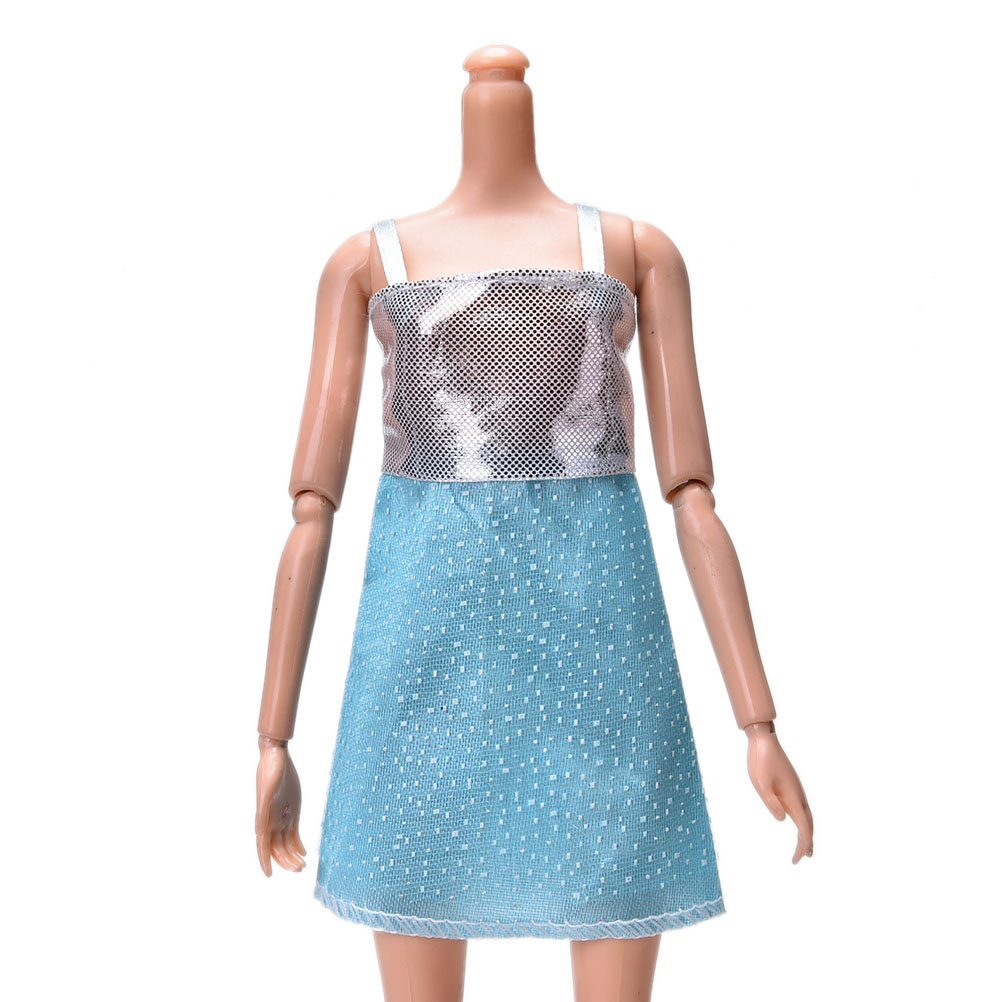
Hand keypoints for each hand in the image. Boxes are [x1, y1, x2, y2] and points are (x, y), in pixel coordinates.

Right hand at [255, 735, 306, 875]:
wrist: (277, 757)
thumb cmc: (270, 771)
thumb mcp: (266, 791)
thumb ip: (262, 811)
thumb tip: (258, 832)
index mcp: (264, 819)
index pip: (263, 846)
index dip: (265, 861)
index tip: (269, 875)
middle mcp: (272, 821)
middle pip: (277, 848)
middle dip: (286, 861)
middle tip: (299, 869)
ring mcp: (282, 817)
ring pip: (286, 843)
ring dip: (293, 855)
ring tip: (303, 865)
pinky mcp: (292, 811)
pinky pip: (294, 832)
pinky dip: (298, 844)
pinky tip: (304, 852)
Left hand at [744, 722, 813, 863]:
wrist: (764, 741)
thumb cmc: (760, 762)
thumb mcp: (760, 784)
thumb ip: (771, 802)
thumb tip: (782, 820)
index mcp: (793, 797)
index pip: (803, 827)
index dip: (803, 844)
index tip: (799, 859)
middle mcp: (799, 795)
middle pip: (808, 824)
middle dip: (807, 842)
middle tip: (802, 858)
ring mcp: (796, 790)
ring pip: (807, 816)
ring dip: (806, 832)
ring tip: (804, 847)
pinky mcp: (792, 786)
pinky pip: (802, 808)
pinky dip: (803, 821)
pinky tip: (797, 822)